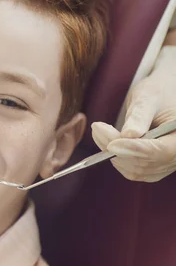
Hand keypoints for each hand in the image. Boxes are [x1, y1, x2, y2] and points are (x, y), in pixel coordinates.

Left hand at [91, 38, 175, 182]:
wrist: (162, 97)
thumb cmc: (157, 93)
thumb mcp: (147, 97)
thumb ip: (139, 116)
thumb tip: (128, 135)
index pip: (160, 151)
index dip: (134, 150)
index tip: (110, 145)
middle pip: (146, 162)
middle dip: (118, 149)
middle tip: (97, 128)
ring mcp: (169, 164)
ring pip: (137, 170)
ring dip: (113, 154)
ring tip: (100, 131)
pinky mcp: (156, 168)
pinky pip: (134, 172)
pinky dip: (118, 159)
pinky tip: (108, 142)